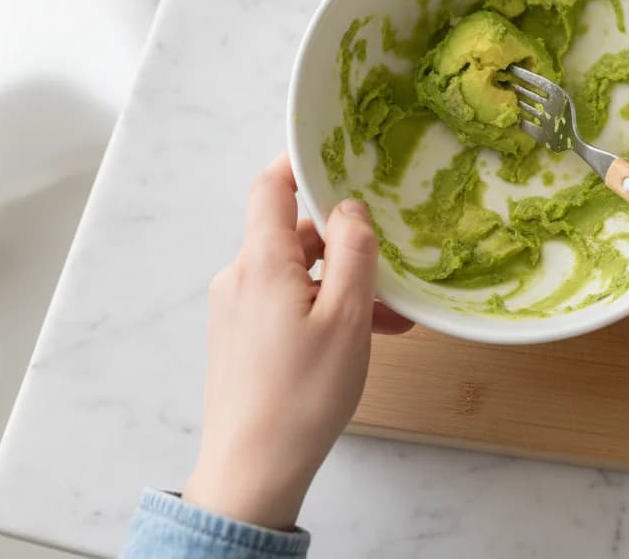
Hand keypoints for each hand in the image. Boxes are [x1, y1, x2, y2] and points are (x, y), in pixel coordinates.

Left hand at [183, 154, 411, 529]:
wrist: (251, 473)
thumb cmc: (301, 396)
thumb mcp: (347, 318)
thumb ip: (353, 253)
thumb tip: (351, 210)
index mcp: (261, 262)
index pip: (271, 186)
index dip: (301, 163)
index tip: (337, 155)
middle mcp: (241, 277)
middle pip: (295, 234)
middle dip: (347, 246)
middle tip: (391, 270)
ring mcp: (238, 309)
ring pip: (298, 274)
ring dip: (343, 286)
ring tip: (389, 319)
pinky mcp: (242, 337)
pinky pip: (287, 303)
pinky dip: (324, 310)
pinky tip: (360, 338)